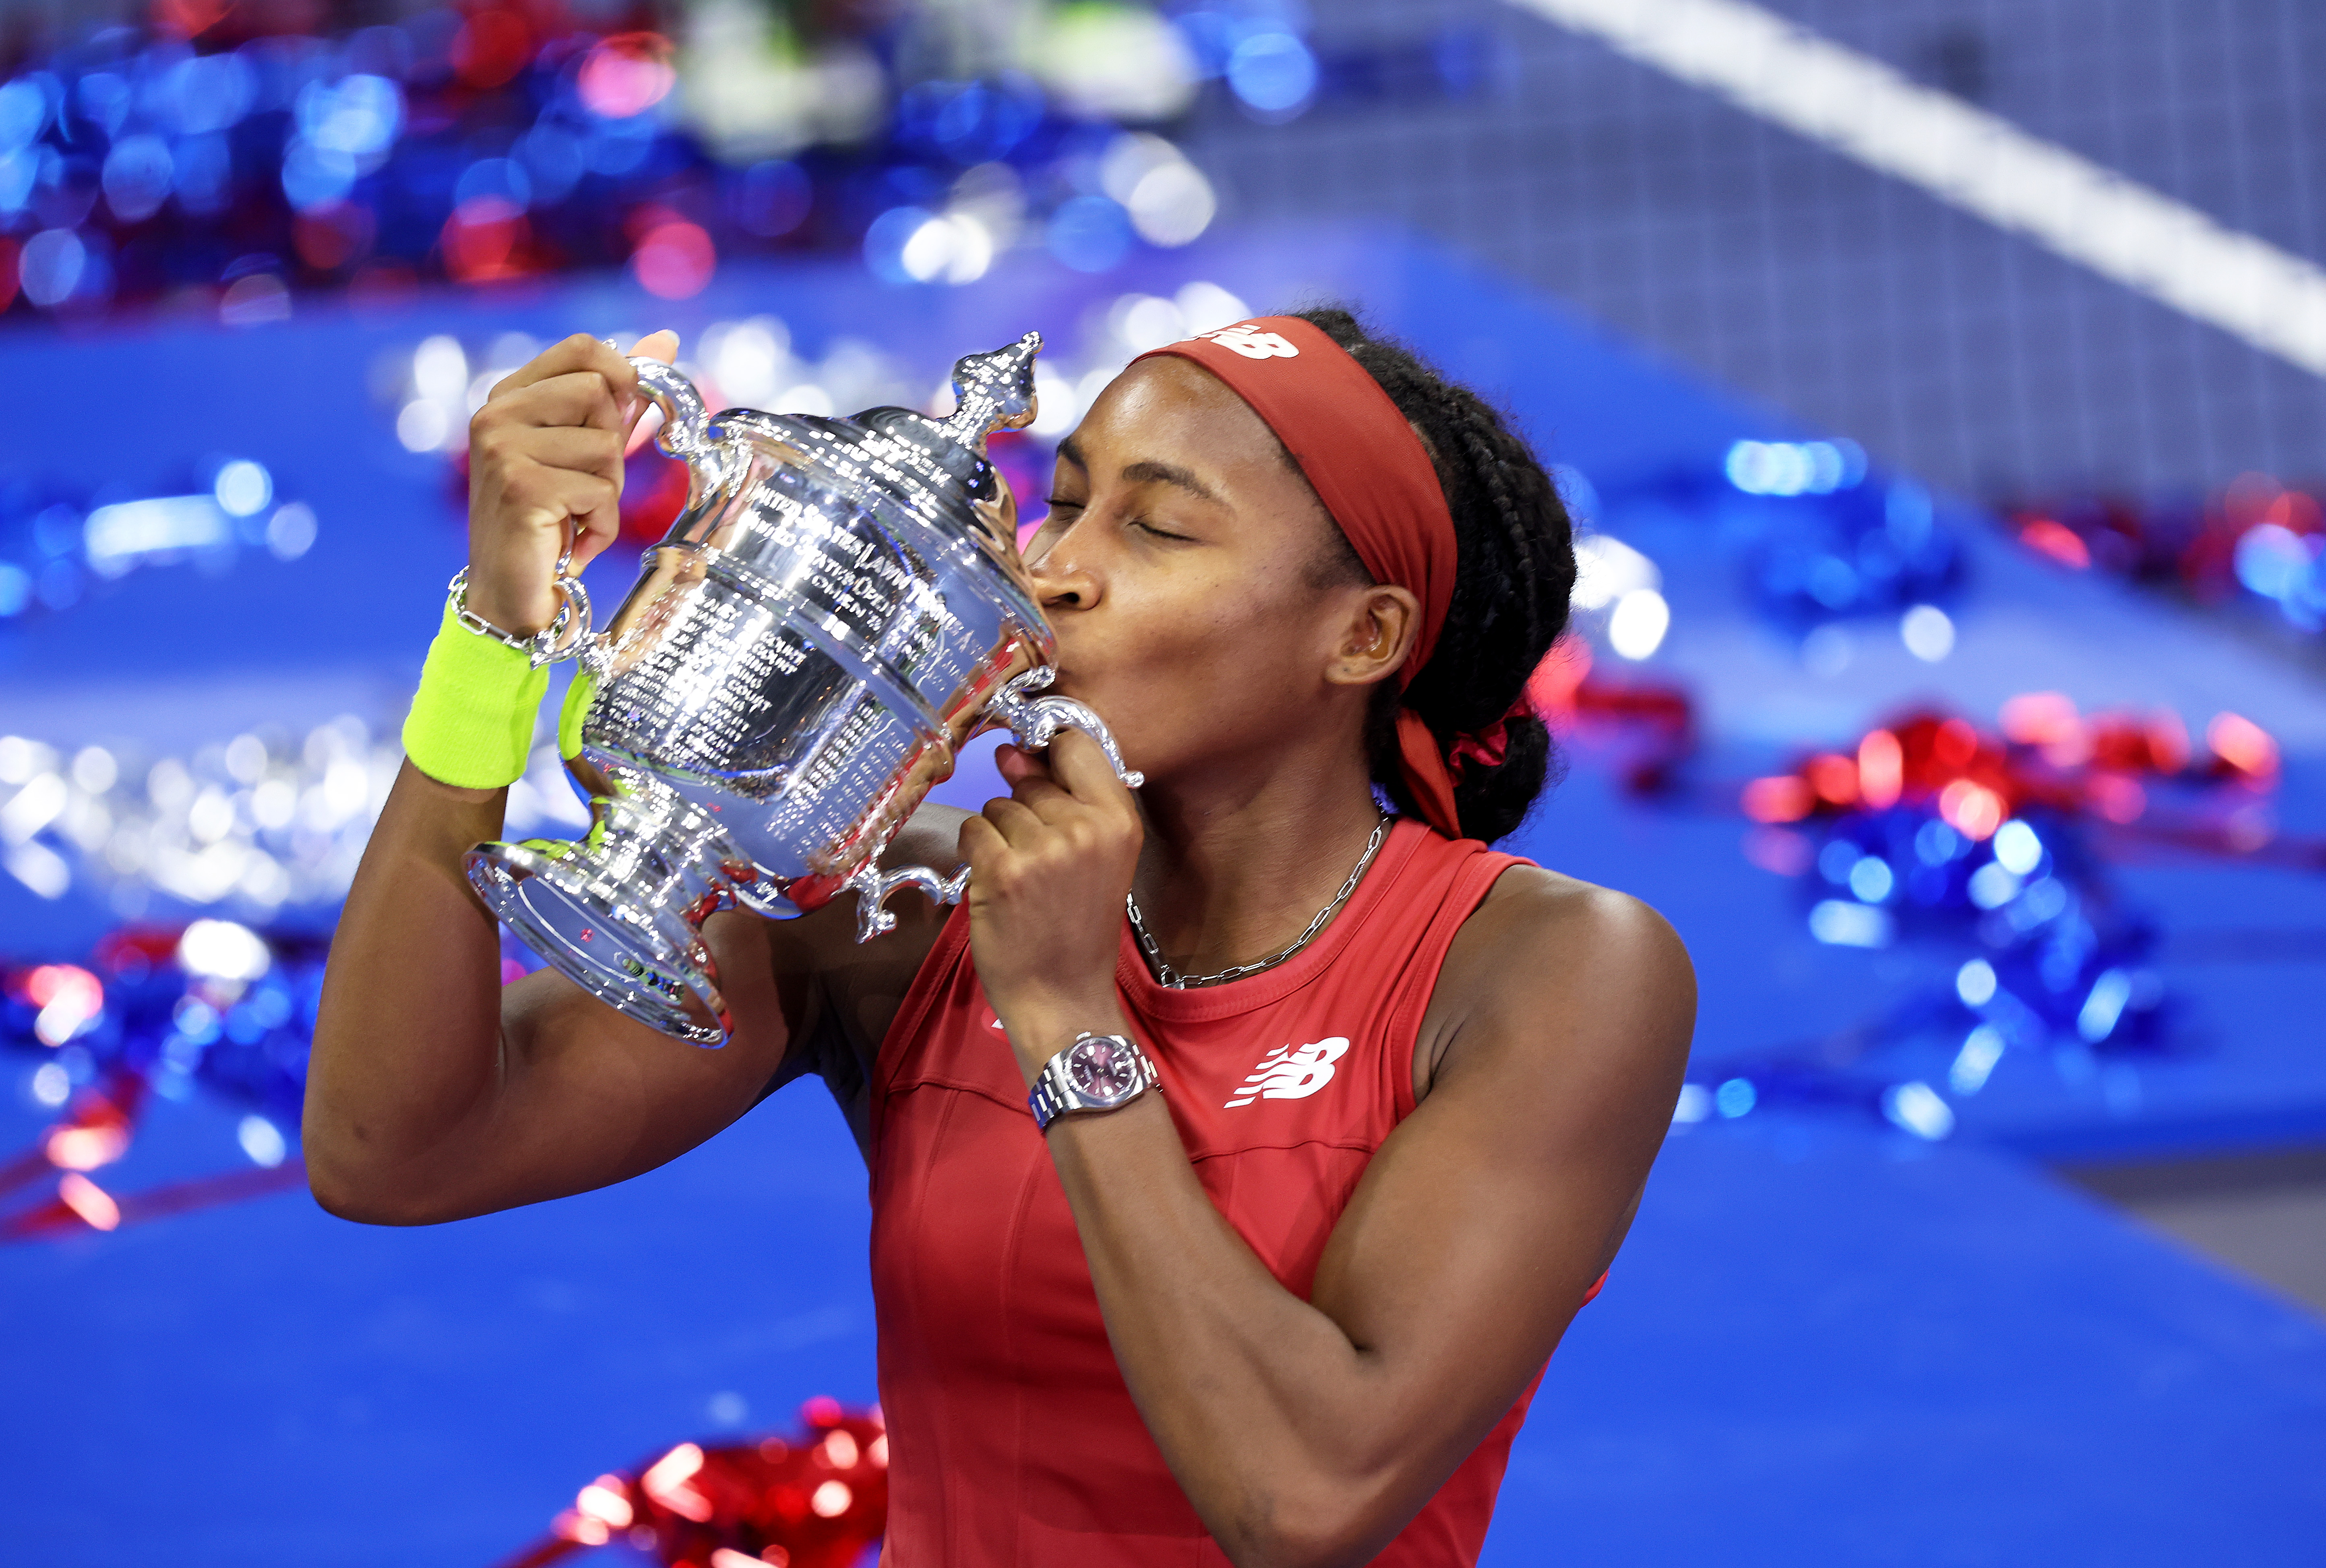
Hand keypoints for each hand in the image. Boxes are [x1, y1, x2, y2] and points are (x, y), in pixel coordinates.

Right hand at [463, 329, 678, 634]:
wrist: (513, 593)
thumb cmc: (552, 520)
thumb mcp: (588, 448)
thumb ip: (619, 396)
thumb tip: (665, 339)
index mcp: (509, 396)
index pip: (583, 348)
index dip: (621, 377)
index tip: (620, 419)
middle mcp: (495, 414)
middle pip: (600, 393)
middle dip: (612, 447)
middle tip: (582, 485)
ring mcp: (501, 448)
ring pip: (606, 445)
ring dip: (607, 490)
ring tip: (574, 515)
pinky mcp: (520, 487)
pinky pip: (600, 490)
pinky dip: (601, 524)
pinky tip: (573, 539)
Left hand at [959, 730, 1142, 1073]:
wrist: (1063, 996)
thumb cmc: (1078, 929)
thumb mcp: (1098, 859)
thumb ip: (1065, 802)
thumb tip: (1011, 750)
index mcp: (1120, 822)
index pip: (1079, 745)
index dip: (1050, 751)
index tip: (1037, 766)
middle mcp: (1086, 829)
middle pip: (1031, 780)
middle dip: (1023, 810)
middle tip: (1037, 860)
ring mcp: (1044, 849)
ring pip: (998, 806)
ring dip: (998, 835)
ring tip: (1021, 878)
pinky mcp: (1003, 870)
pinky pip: (973, 830)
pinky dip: (976, 853)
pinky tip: (996, 884)